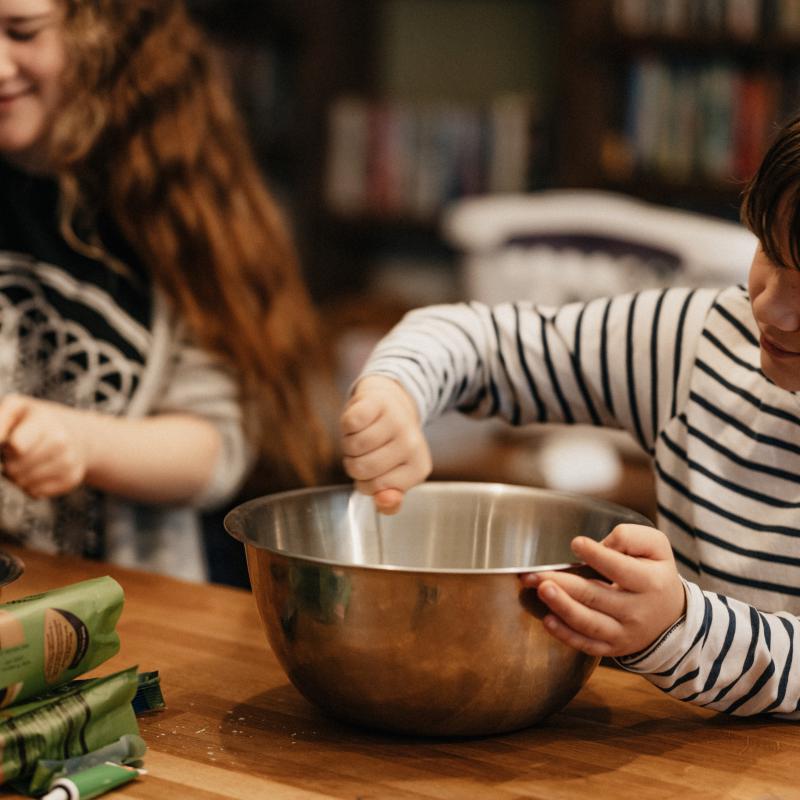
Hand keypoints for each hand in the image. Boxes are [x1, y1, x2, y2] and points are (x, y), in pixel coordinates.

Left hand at [0, 394, 90, 497]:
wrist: (74, 433)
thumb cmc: (33, 421)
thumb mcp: (15, 408)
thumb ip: (0, 421)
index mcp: (44, 421)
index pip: (17, 446)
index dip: (6, 449)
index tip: (8, 444)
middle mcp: (61, 441)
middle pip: (14, 469)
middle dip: (7, 464)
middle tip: (13, 454)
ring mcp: (69, 461)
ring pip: (24, 484)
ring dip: (17, 476)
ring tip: (25, 462)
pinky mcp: (72, 479)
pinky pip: (36, 493)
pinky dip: (30, 486)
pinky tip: (36, 472)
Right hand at [340, 375, 431, 513]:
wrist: (390, 404)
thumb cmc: (388, 446)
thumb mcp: (393, 478)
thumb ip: (389, 501)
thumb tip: (383, 500)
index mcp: (418, 468)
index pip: (374, 488)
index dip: (365, 482)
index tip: (375, 470)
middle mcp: (412, 444)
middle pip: (361, 468)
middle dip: (354, 463)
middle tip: (365, 452)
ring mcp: (397, 421)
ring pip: (353, 446)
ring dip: (348, 444)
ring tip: (361, 436)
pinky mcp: (379, 402)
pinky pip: (349, 424)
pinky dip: (346, 426)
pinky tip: (359, 422)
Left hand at [520, 525, 685, 656]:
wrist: (671, 617)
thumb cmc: (656, 574)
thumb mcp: (657, 548)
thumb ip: (631, 538)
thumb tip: (603, 544)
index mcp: (650, 582)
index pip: (620, 569)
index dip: (597, 555)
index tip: (576, 543)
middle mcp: (636, 611)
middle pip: (596, 597)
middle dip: (564, 584)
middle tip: (537, 573)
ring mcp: (623, 633)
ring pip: (589, 623)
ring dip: (562, 607)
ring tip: (540, 590)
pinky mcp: (611, 648)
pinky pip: (586, 644)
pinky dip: (566, 635)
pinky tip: (547, 620)